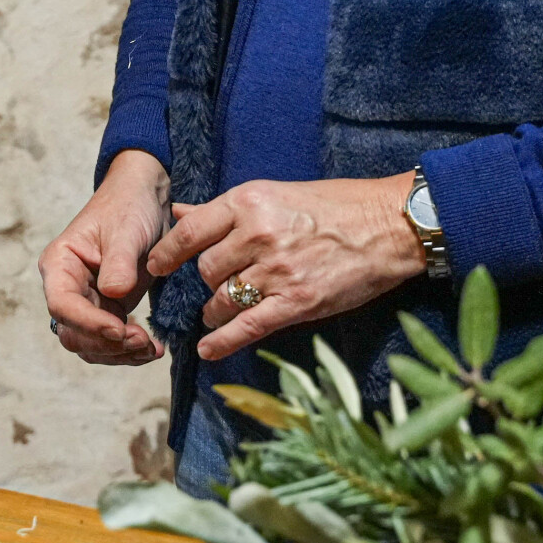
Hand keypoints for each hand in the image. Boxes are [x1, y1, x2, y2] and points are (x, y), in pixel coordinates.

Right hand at [40, 150, 171, 364]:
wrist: (145, 200)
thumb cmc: (128, 207)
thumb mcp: (125, 230)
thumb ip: (118, 262)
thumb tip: (113, 294)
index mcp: (60, 264)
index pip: (61, 304)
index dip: (88, 323)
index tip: (121, 329)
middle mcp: (67, 287)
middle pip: (73, 333)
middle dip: (106, 343)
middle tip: (143, 341)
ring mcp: (88, 302)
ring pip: (91, 345)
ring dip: (119, 354)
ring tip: (152, 348)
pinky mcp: (108, 311)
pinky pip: (111, 343)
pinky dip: (129, 351)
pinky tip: (153, 348)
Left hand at [147, 173, 423, 363]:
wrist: (386, 225)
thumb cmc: (332, 205)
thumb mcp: (273, 193)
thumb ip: (223, 209)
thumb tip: (180, 211)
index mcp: (248, 203)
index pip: (189, 232)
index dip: (166, 253)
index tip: (155, 265)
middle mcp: (256, 236)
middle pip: (205, 269)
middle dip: (205, 280)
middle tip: (216, 282)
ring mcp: (277, 271)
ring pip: (223, 298)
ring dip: (214, 308)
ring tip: (216, 311)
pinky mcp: (298, 302)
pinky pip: (249, 326)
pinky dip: (224, 341)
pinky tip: (208, 349)